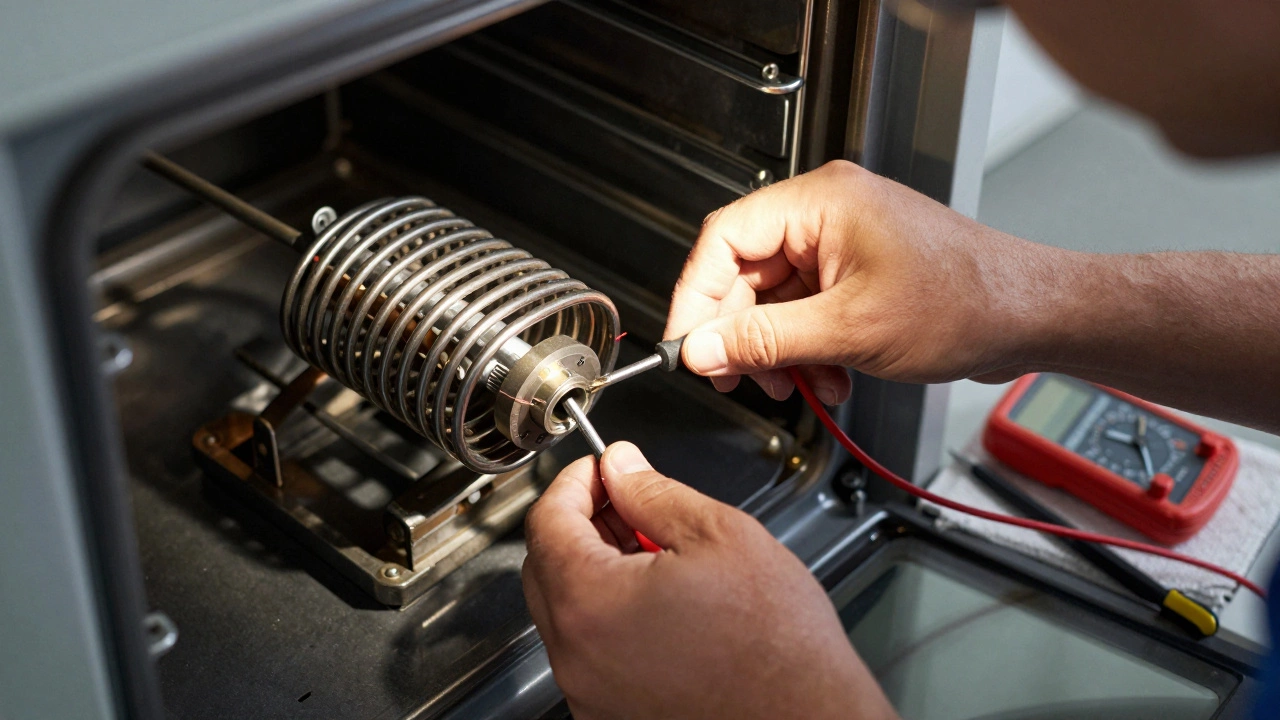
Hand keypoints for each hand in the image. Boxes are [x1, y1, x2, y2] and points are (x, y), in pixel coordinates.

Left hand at [522, 442, 896, 719]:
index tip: (601, 468)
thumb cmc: (778, 645)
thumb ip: (653, 492)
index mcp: (591, 602)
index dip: (575, 482)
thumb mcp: (719, 535)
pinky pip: (591, 651)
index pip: (546, 520)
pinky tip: (663, 603)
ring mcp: (590, 692)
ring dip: (598, 571)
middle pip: (546, 566)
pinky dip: (612, 617)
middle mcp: (577, 656)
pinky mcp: (610, 714)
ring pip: (569, 611)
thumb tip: (622, 468)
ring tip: (659, 555)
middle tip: (630, 503)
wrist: (809, 719)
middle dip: (583, 524)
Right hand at [665, 160, 1057, 402]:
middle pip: (745, 274)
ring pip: (775, 301)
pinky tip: (830, 378)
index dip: (695, 297)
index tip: (687, 344)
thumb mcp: (850, 330)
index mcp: (820, 203)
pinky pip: (806, 311)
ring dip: (780, 351)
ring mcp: (841, 244)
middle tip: (738, 377)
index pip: (723, 239)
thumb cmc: (967, 302)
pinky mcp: (856, 272)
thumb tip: (703, 348)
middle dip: (743, 335)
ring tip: (799, 385)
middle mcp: (826, 215)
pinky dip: (808, 349)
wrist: (1031, 318)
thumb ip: (766, 340)